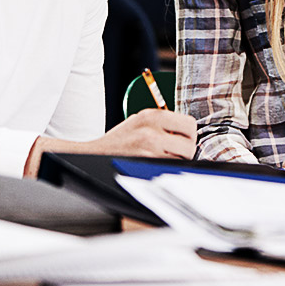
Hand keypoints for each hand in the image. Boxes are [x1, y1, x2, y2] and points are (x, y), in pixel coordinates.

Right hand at [27, 109, 197, 175]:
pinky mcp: (145, 166)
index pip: (189, 124)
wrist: (94, 154)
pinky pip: (168, 169)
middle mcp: (151, 131)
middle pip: (190, 144)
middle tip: (174, 151)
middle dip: (185, 150)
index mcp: (151, 115)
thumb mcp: (140, 121)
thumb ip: (163, 122)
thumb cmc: (119, 140)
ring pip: (181, 159)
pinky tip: (154, 165)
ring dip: (176, 161)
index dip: (189, 134)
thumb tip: (188, 130)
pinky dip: (165, 169)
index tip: (183, 138)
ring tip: (160, 158)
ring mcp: (148, 150)